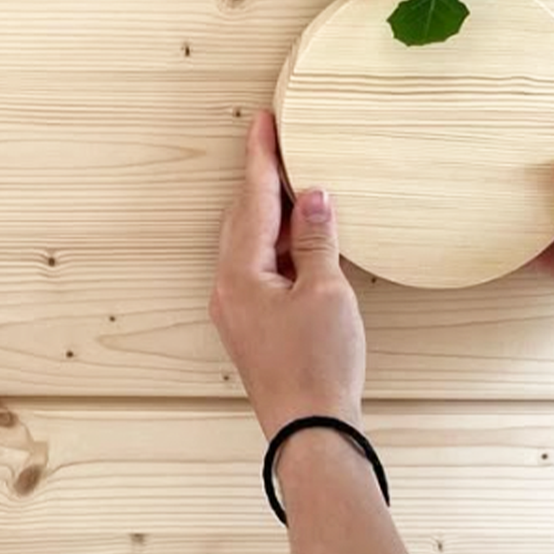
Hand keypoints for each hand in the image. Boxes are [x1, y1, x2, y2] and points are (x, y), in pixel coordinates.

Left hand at [209, 112, 365, 437]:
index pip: (253, 198)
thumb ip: (317, 240)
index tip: (263, 122)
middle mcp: (227, 286)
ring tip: (299, 188)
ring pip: (249, 244)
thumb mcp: (327, 293)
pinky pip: (257, 269)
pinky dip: (276, 246)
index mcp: (240, 271)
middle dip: (264, 181)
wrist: (308, 431)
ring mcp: (235, 308)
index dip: (261, 157)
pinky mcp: (249, 325)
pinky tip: (299, 243)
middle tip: (282, 146)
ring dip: (272, 215)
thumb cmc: (318, 366)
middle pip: (244, 218)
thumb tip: (315, 198)